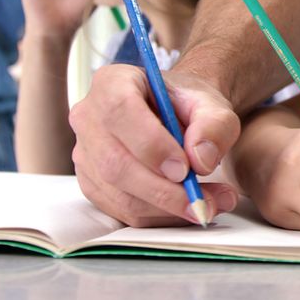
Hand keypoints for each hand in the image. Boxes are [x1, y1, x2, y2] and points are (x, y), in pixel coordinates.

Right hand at [70, 66, 241, 225]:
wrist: (179, 116)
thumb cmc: (190, 105)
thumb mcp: (213, 106)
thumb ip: (214, 126)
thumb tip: (200, 161)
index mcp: (113, 82)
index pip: (120, 111)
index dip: (151, 144)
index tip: (185, 168)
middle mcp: (89, 117)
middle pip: (115, 162)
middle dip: (164, 190)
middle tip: (205, 201)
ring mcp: (86, 153)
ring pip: (119, 193)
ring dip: (168, 208)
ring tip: (212, 205)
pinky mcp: (93, 183)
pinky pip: (123, 211)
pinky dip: (160, 217)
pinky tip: (190, 208)